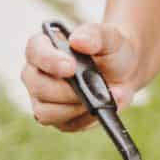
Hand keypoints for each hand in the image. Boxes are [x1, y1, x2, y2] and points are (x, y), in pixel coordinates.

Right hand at [21, 22, 141, 131]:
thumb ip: (94, 35)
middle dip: (66, 90)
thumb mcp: (109, 37)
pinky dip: (86, 119)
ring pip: (46, 112)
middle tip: (94, 86)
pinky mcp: (57, 118)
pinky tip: (102, 108)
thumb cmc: (110, 51)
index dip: (49, 60)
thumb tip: (78, 40)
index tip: (70, 67)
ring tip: (104, 97)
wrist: (125, 73)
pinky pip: (65, 125)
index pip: (34, 52)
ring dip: (76, 107)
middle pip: (38, 87)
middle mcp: (36, 74)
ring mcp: (43, 98)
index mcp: (43, 48)